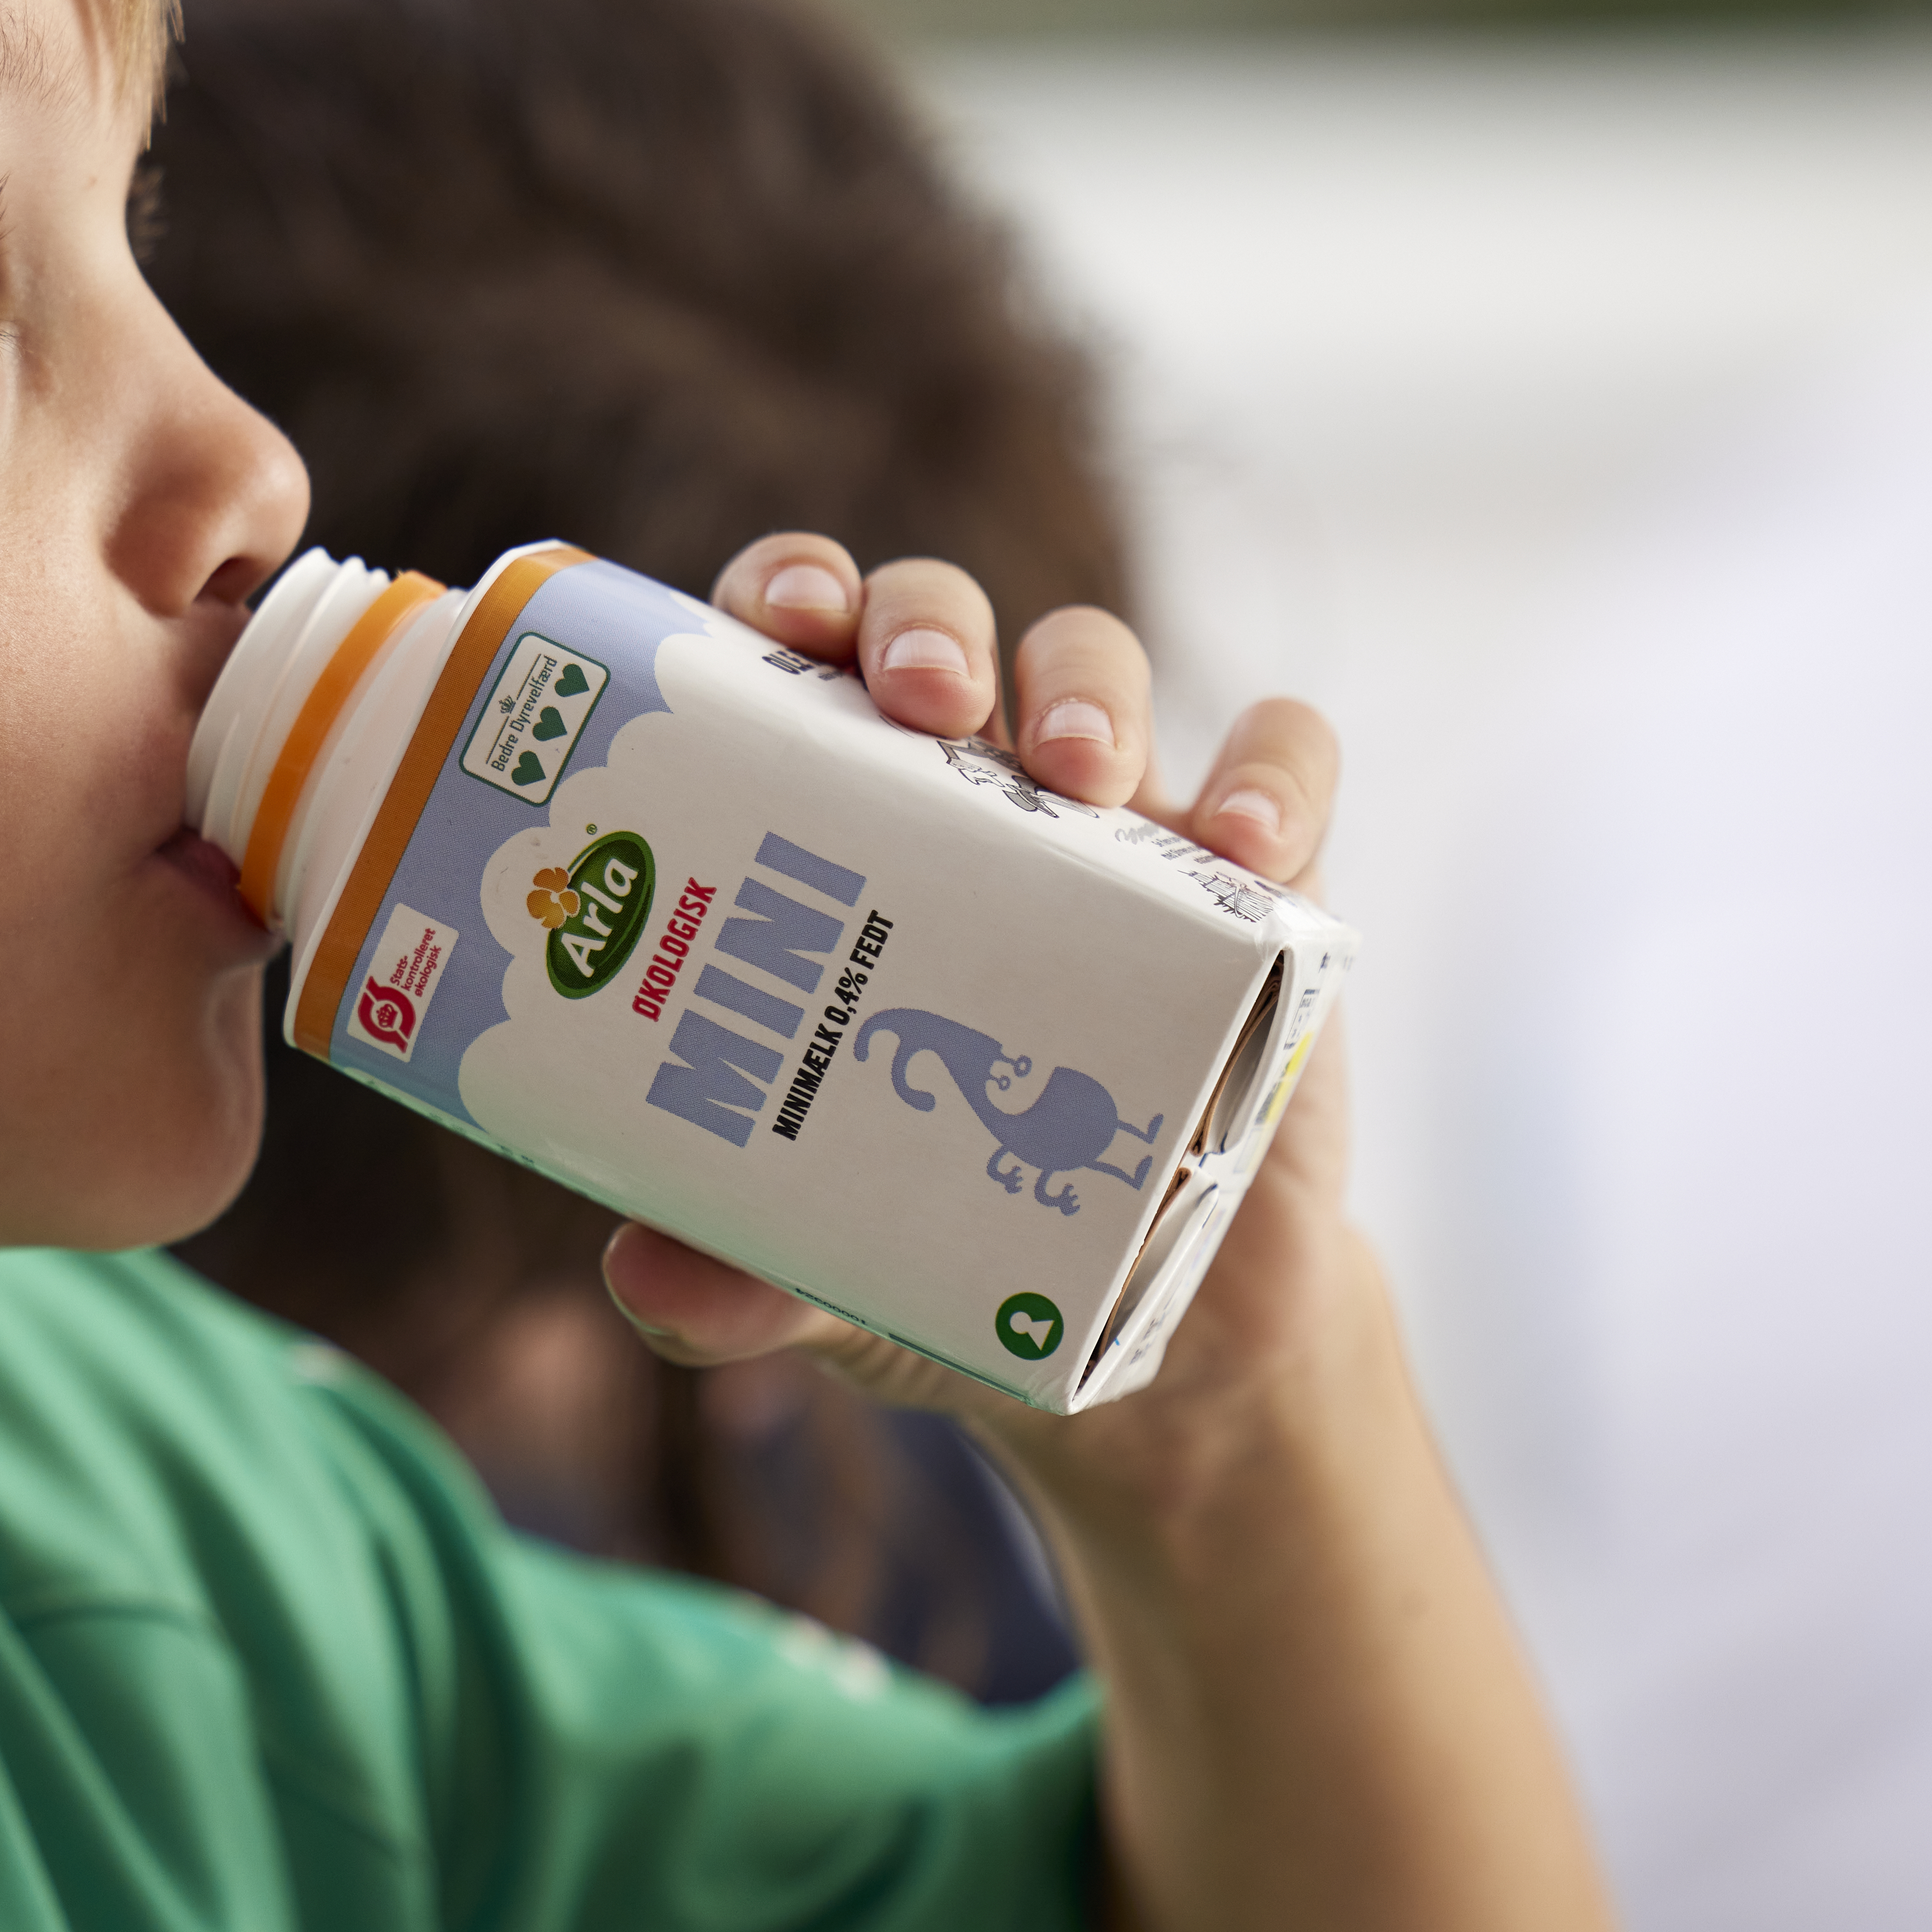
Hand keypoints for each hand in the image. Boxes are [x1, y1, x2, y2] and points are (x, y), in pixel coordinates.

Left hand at [595, 535, 1372, 1494]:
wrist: (1151, 1331)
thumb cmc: (954, 1245)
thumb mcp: (825, 1280)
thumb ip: (728, 1288)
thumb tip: (646, 1280)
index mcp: (840, 834)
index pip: (797, 657)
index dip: (787, 600)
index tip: (779, 623)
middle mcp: (969, 797)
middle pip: (939, 627)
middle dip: (927, 624)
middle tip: (924, 698)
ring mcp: (1117, 828)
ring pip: (1095, 664)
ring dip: (1084, 686)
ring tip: (1074, 774)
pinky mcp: (1260, 883)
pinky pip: (1285, 767)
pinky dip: (1272, 776)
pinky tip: (1240, 849)